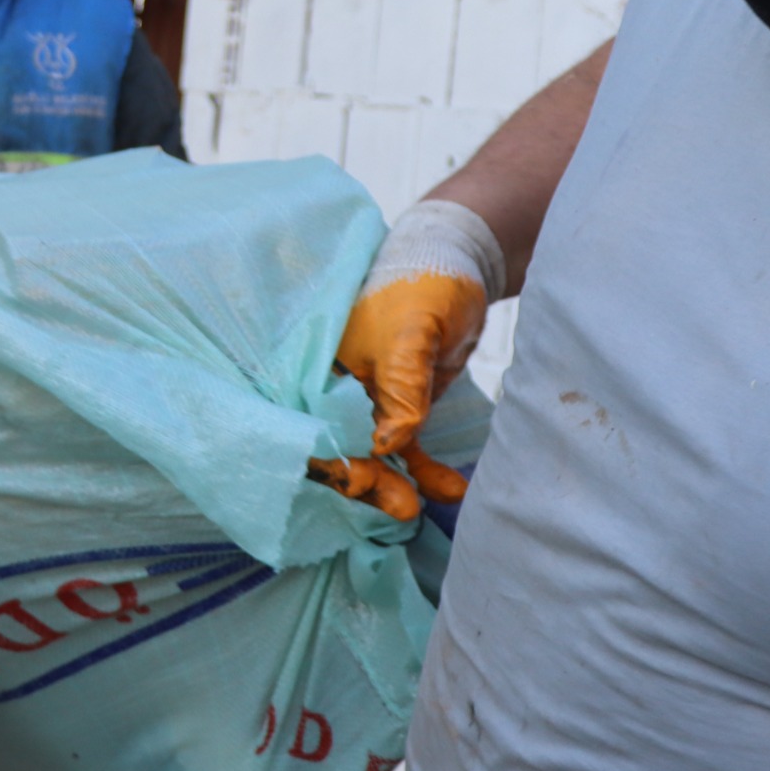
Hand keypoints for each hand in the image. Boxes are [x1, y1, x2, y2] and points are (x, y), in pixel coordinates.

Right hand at [316, 202, 503, 517]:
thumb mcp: (408, 336)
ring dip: (397, 483)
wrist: (459, 263)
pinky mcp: (399, 405)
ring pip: (373, 455)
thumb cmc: (419, 287)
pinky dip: (424, 470)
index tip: (363, 482)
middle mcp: (333, 388)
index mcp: (317, 367)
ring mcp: (366, 399)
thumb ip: (399, 390)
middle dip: (366, 483)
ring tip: (424, 506)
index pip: (311, 425)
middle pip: (338, 448)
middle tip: (402, 507)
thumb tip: (387, 446)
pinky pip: (406, 447)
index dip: (331, 461)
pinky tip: (450, 488)